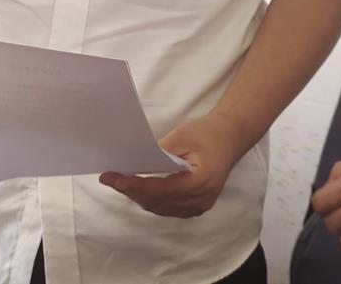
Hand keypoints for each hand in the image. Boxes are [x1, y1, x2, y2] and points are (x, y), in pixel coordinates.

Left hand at [99, 112, 247, 217]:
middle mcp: (202, 199)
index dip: (134, 186)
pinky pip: (169, 208)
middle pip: (158, 202)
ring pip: (161, 208)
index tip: (113, 178)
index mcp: (201, 181)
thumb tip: (133, 165)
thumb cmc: (207, 133)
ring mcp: (201, 205)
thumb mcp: (181, 137)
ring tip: (119, 183)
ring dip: (139, 197)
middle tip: (109, 179)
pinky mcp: (198, 205)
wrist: (230, 137)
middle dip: (131, 191)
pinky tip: (138, 189)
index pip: (160, 190)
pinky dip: (152, 200)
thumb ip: (159, 153)